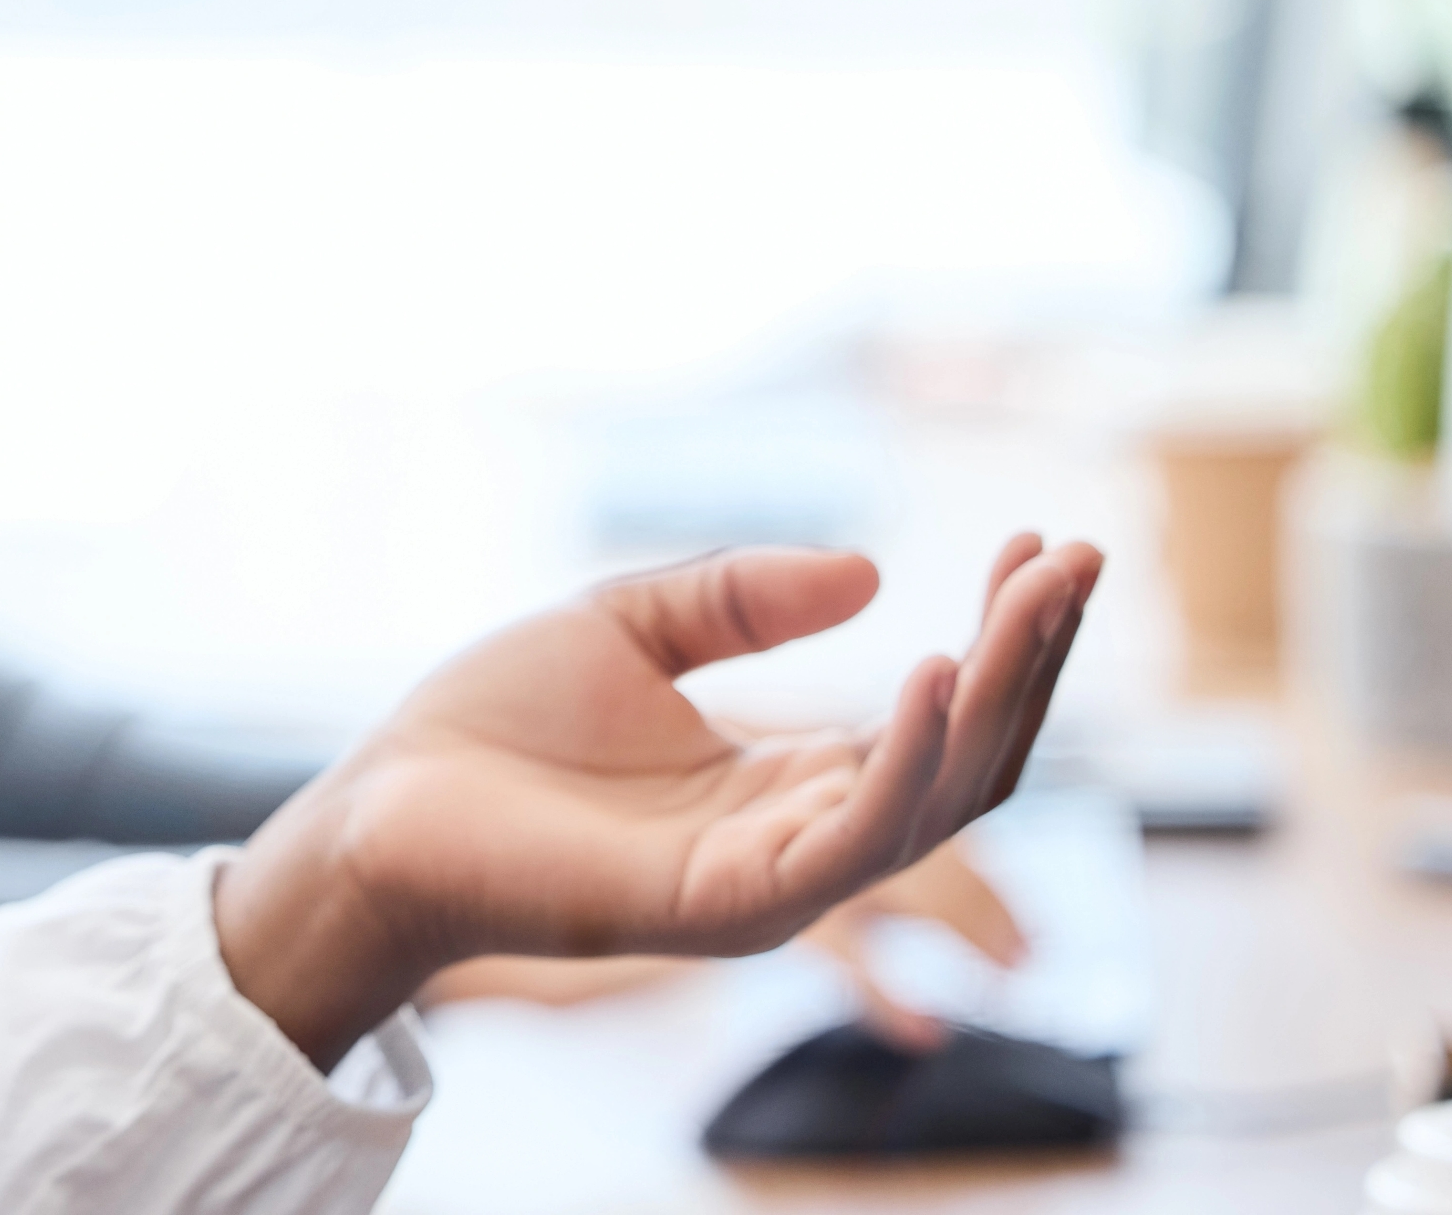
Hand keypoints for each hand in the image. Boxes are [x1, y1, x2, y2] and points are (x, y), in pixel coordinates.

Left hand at [219, 535, 1098, 1068]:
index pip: (937, 719)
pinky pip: (846, 842)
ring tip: (1030, 597)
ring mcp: (767, 881)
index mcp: (783, 781)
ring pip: (932, 799)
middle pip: (965, 762)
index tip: (1041, 545)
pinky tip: (929, 669)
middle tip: (1075, 557)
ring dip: (997, 695)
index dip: (1001, 639)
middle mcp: (797, 840)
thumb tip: (870, 570)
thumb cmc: (486, 730)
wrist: (376, 804)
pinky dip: (902, 760)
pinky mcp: (719, 904)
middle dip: (1032, 660)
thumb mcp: (626, 626)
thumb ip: (741, 600)